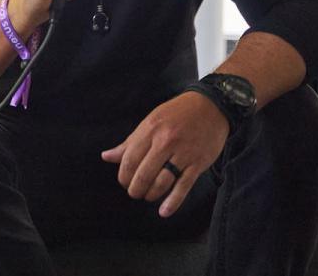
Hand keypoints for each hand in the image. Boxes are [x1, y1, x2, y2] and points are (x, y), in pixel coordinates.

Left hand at [100, 91, 228, 216]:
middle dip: (135, 188)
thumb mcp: (151, 121)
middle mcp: (166, 141)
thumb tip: (106, 156)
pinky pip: (183, 186)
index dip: (123, 175)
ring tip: (148, 196)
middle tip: (135, 192)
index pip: (129, 159)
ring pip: (161, 182)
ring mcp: (183, 153)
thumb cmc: (177, 114)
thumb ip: (130, 142)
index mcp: (151, 129)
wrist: (211, 106)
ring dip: (151, 194)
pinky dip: (172, 202)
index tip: (124, 181)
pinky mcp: (198, 163)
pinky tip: (163, 211)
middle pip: (143, 174)